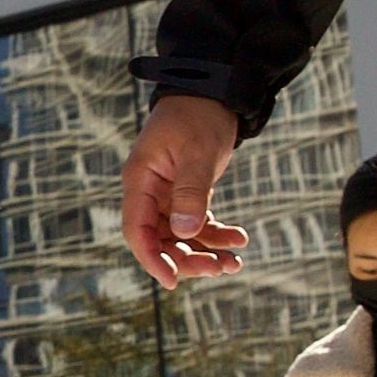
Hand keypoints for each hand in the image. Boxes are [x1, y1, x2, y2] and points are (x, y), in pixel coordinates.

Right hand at [121, 95, 246, 283]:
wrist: (212, 96)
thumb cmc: (198, 117)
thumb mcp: (196, 153)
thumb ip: (190, 192)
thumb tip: (184, 233)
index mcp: (140, 181)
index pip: (137, 230)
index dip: (152, 258)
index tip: (173, 281)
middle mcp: (149, 193)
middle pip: (159, 240)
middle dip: (187, 259)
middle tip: (218, 269)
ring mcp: (167, 196)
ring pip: (179, 237)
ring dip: (205, 252)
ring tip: (234, 262)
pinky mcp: (186, 195)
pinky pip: (197, 224)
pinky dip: (216, 235)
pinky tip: (239, 239)